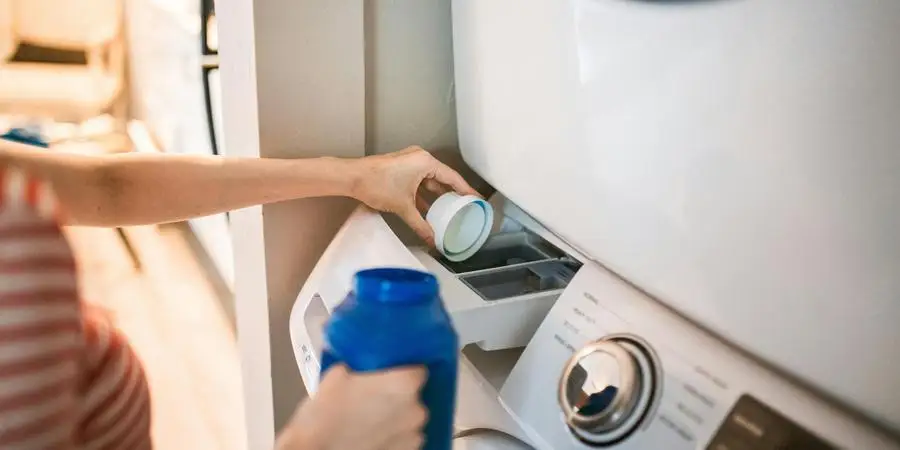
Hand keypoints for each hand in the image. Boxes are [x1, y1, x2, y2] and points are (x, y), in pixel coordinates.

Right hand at [276, 365, 427, 449]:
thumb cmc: (325, 414)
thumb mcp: (338, 374)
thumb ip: (359, 366)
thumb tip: (361, 365)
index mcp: (404, 384)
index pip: (418, 370)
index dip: (403, 371)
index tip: (390, 373)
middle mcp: (416, 409)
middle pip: (414, 396)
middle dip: (398, 396)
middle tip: (375, 397)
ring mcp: (413, 435)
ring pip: (410, 418)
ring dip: (397, 417)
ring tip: (372, 419)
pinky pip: (405, 438)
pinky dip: (394, 436)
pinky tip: (373, 434)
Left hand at [350, 146, 478, 245]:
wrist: (352, 178)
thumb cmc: (376, 184)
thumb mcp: (403, 207)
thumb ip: (421, 224)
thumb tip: (431, 239)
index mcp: (425, 162)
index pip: (453, 178)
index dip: (466, 190)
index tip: (476, 199)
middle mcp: (419, 158)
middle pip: (443, 179)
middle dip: (453, 194)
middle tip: (465, 207)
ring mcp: (410, 162)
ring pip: (430, 181)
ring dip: (437, 196)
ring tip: (449, 210)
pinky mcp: (401, 168)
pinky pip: (419, 182)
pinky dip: (424, 195)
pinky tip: (428, 209)